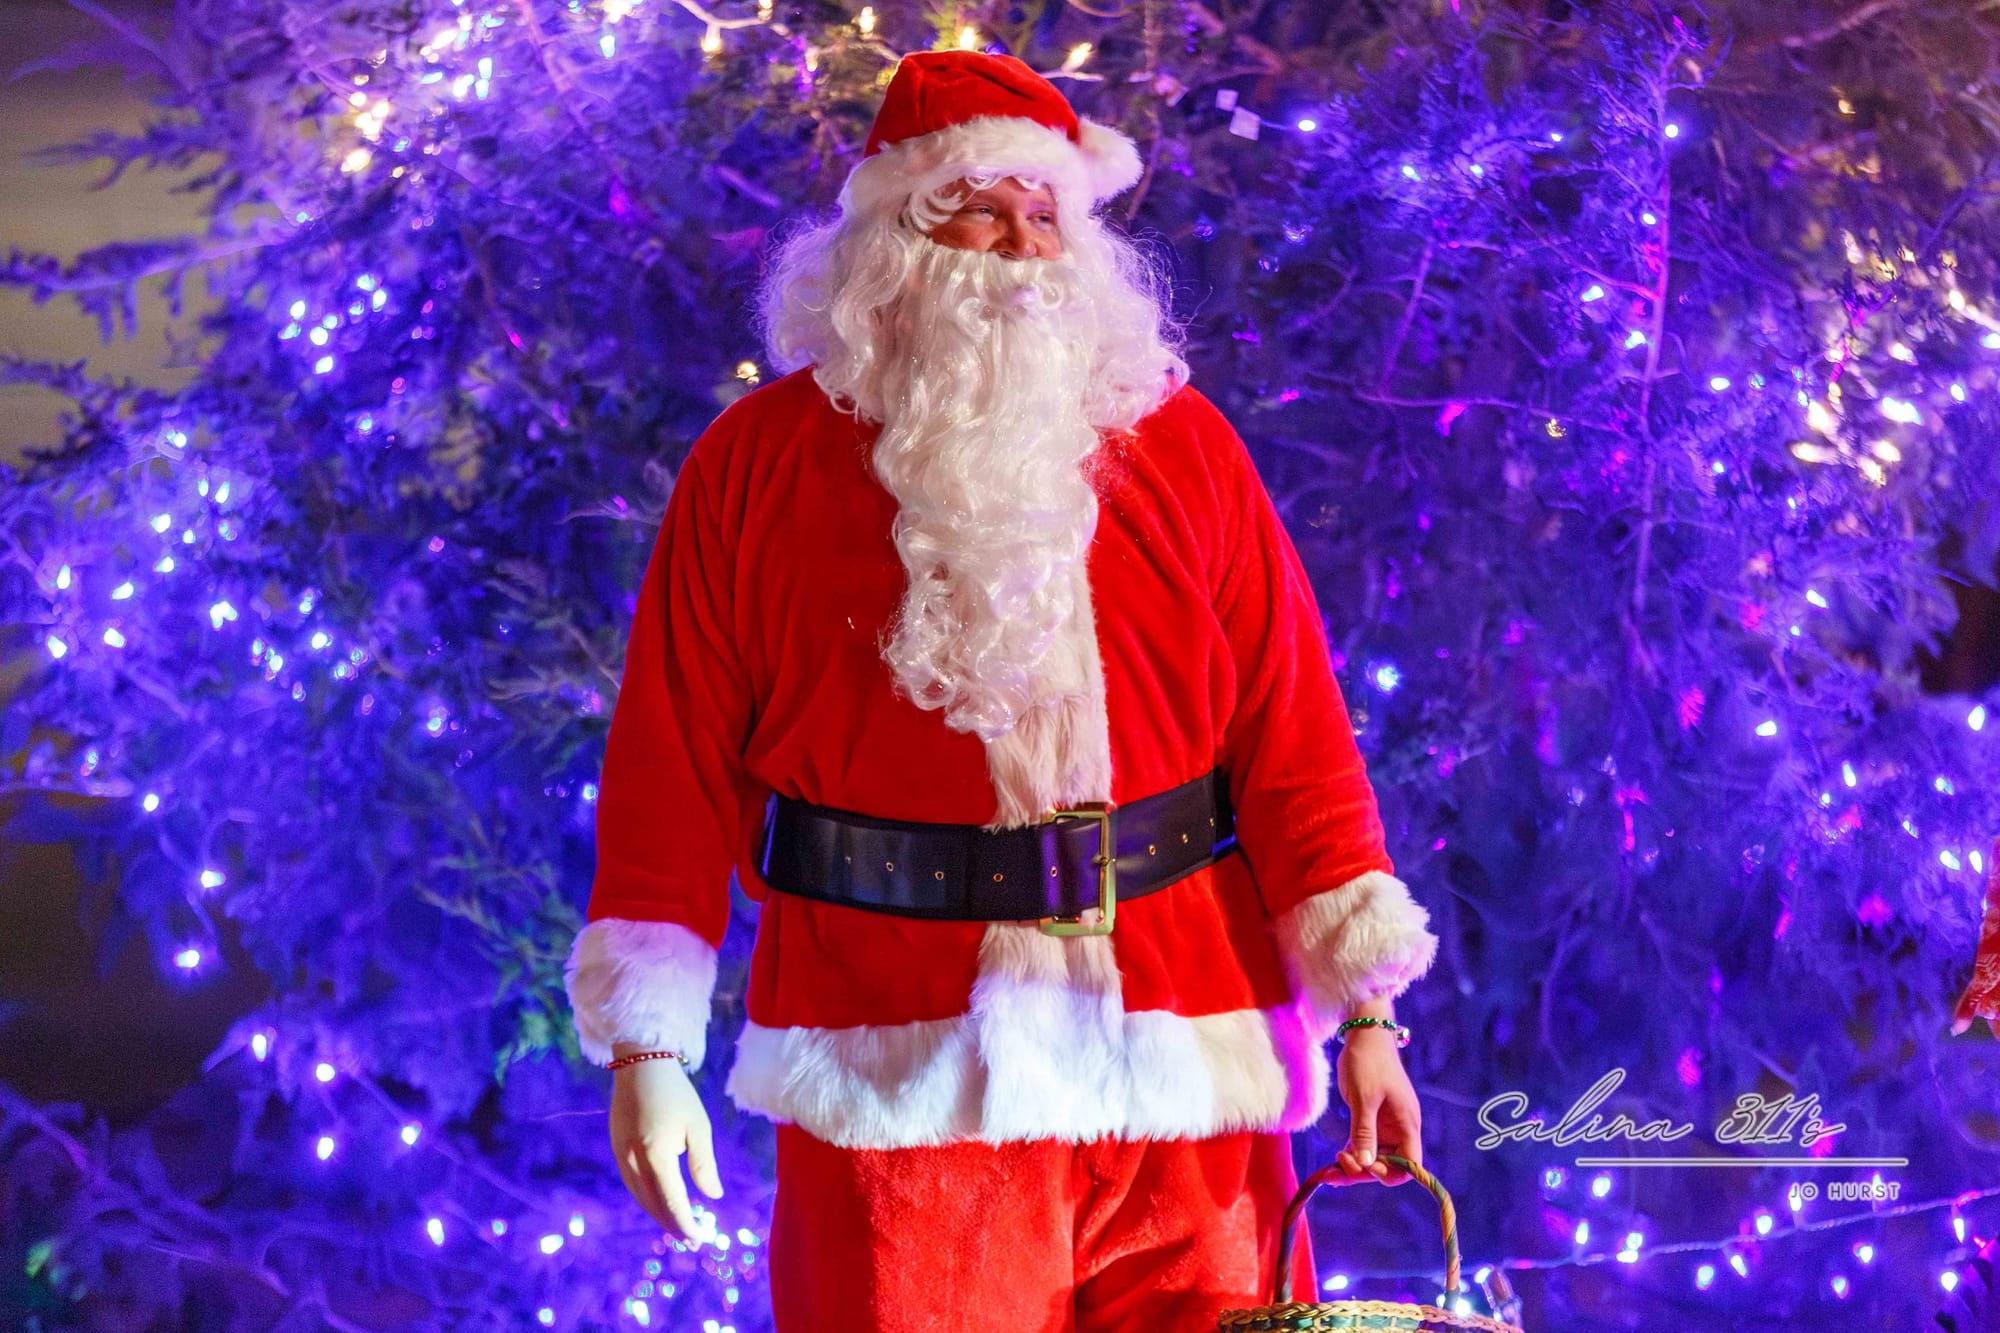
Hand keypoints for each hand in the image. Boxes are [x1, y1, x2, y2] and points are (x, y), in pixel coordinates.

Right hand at [608, 1052, 723, 1244]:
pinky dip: (646, 1199)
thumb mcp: (698, 1126)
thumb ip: (703, 1164)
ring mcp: (620, 1156)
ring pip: (639, 1197)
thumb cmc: (676, 1094)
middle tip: (692, 1240)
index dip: (686, 1224)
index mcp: (656, 1155)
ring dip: (658, 1215)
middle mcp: (633, 1161)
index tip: (700, 1238)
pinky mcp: (616, 1150)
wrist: (641, 1065)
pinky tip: (659, 1203)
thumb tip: (713, 1196)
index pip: (672, 1201)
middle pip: (653, 1205)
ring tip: (678, 1227)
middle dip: (672, 1225)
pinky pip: (631, 1184)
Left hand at [1329, 1028, 1422, 1187]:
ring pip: (1374, 1157)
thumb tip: (1365, 1164)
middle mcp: (1400, 1129)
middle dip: (1366, 1170)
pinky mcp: (1372, 1120)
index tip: (1366, 1165)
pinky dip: (1352, 1153)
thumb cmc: (1368, 1063)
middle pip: (1390, 1165)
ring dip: (1356, 1165)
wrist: (1365, 1035)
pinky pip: (1365, 1145)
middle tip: (1339, 1164)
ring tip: (1332, 1167)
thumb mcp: (1364, 1098)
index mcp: (1407, 1125)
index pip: (1410, 1164)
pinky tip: (1337, 1158)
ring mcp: (1386, 1126)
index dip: (1389, 1172)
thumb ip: (1364, 1132)